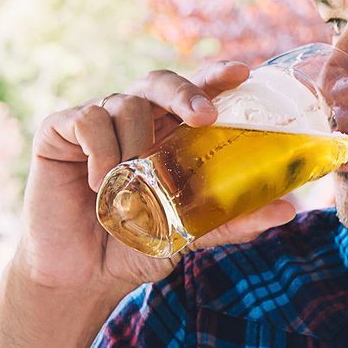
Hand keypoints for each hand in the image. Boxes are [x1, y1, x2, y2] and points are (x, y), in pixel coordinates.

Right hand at [15, 60, 297, 298]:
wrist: (81, 276)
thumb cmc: (135, 247)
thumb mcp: (190, 234)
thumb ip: (231, 219)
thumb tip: (288, 209)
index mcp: (167, 135)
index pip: (195, 95)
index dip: (216, 78)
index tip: (243, 72)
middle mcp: (135, 121)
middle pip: (160, 82)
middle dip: (186, 92)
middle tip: (204, 116)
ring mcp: (97, 122)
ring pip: (127, 104)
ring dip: (138, 145)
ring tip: (135, 186)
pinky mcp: (59, 130)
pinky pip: (88, 120)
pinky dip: (101, 151)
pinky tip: (102, 185)